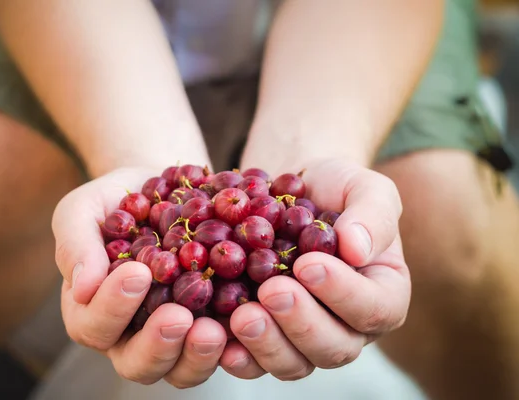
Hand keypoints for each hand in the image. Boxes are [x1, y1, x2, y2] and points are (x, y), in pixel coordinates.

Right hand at [52, 167, 226, 387]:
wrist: (164, 187)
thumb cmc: (117, 201)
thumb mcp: (84, 210)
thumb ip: (75, 245)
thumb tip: (82, 287)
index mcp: (93, 311)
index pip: (94, 326)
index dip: (113, 308)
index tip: (138, 273)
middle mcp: (131, 334)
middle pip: (137, 364)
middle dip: (158, 345)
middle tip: (179, 316)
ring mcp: (174, 335)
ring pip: (180, 370)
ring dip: (196, 356)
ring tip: (213, 330)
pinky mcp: (212, 325)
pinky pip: (223, 350)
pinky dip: (235, 345)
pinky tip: (246, 321)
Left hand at [219, 158, 410, 378]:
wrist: (290, 192)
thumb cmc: (333, 188)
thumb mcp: (363, 186)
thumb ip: (372, 214)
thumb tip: (358, 249)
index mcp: (382, 294)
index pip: (374, 309)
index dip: (343, 293)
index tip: (308, 264)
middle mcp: (347, 326)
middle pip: (334, 348)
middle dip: (301, 324)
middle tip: (271, 291)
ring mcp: (304, 338)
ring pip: (294, 364)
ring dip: (268, 344)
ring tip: (242, 315)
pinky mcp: (266, 338)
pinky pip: (255, 362)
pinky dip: (238, 355)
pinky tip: (218, 337)